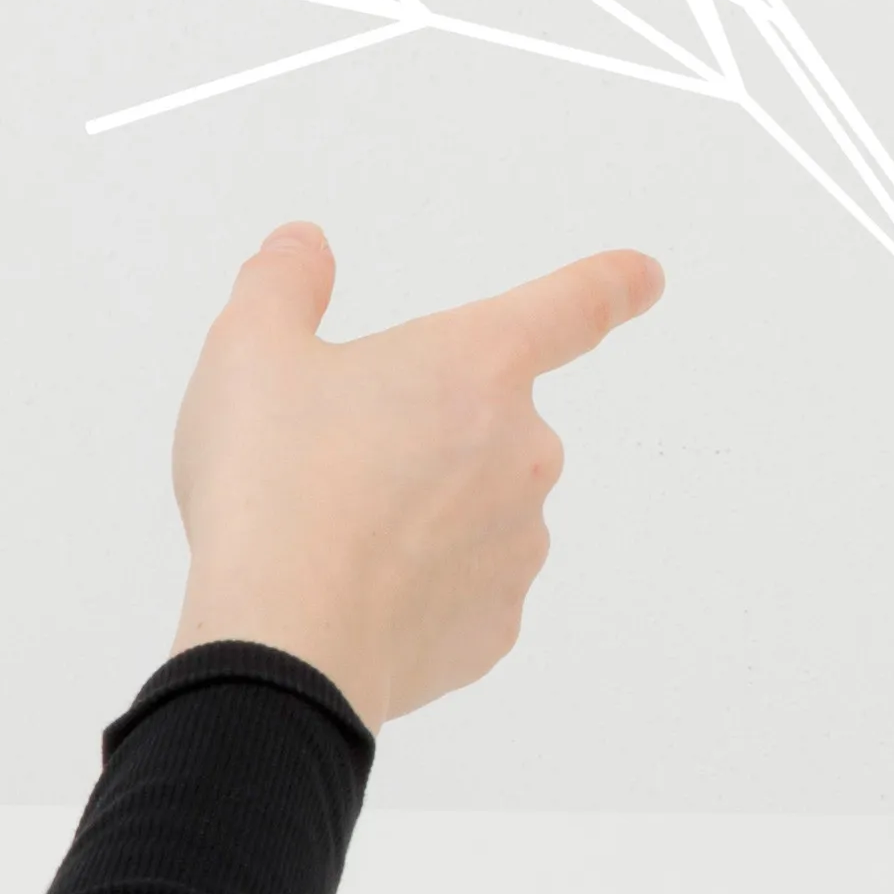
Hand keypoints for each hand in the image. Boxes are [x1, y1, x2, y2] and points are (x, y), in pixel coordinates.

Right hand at [163, 224, 661, 724]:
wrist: (281, 644)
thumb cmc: (270, 486)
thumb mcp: (248, 351)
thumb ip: (283, 284)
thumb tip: (304, 249)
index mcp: (479, 363)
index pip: (572, 305)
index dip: (611, 285)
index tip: (644, 277)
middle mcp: (525, 448)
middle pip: (488, 421)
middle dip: (426, 432)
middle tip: (336, 459)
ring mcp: (519, 543)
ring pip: (476, 508)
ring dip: (424, 512)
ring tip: (333, 535)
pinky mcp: (498, 625)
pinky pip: (463, 587)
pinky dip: (418, 587)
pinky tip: (354, 593)